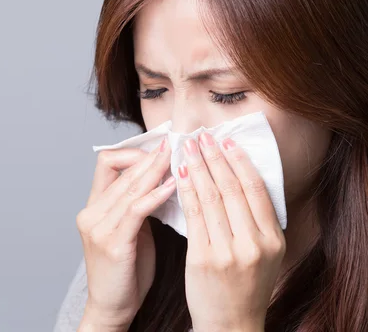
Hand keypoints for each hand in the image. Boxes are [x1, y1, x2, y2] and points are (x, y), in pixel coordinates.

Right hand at [76, 139, 175, 330]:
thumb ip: (138, 206)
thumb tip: (162, 179)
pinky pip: (136, 210)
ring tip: (177, 158)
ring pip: (129, 187)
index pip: (107, 162)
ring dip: (155, 170)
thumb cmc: (125, 272)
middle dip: (150, 156)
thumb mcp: (130, 231)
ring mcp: (99, 228)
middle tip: (174, 144)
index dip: (133, 153)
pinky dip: (155, 195)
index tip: (159, 150)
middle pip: (120, 170)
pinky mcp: (112, 244)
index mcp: (94, 207)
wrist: (112, 307)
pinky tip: (172, 187)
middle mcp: (91, 213)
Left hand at [178, 133, 285, 331]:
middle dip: (214, 159)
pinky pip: (192, 217)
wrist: (230, 323)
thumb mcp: (265, 254)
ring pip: (210, 199)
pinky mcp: (202, 259)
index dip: (239, 162)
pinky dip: (184, 192)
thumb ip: (257, 221)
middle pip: (231, 190)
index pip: (256, 190)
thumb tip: (241, 178)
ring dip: (196, 169)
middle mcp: (253, 244)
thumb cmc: (244, 286)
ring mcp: (228, 252)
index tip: (226, 142)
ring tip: (187, 149)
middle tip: (202, 137)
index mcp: (273, 240)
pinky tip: (177, 176)